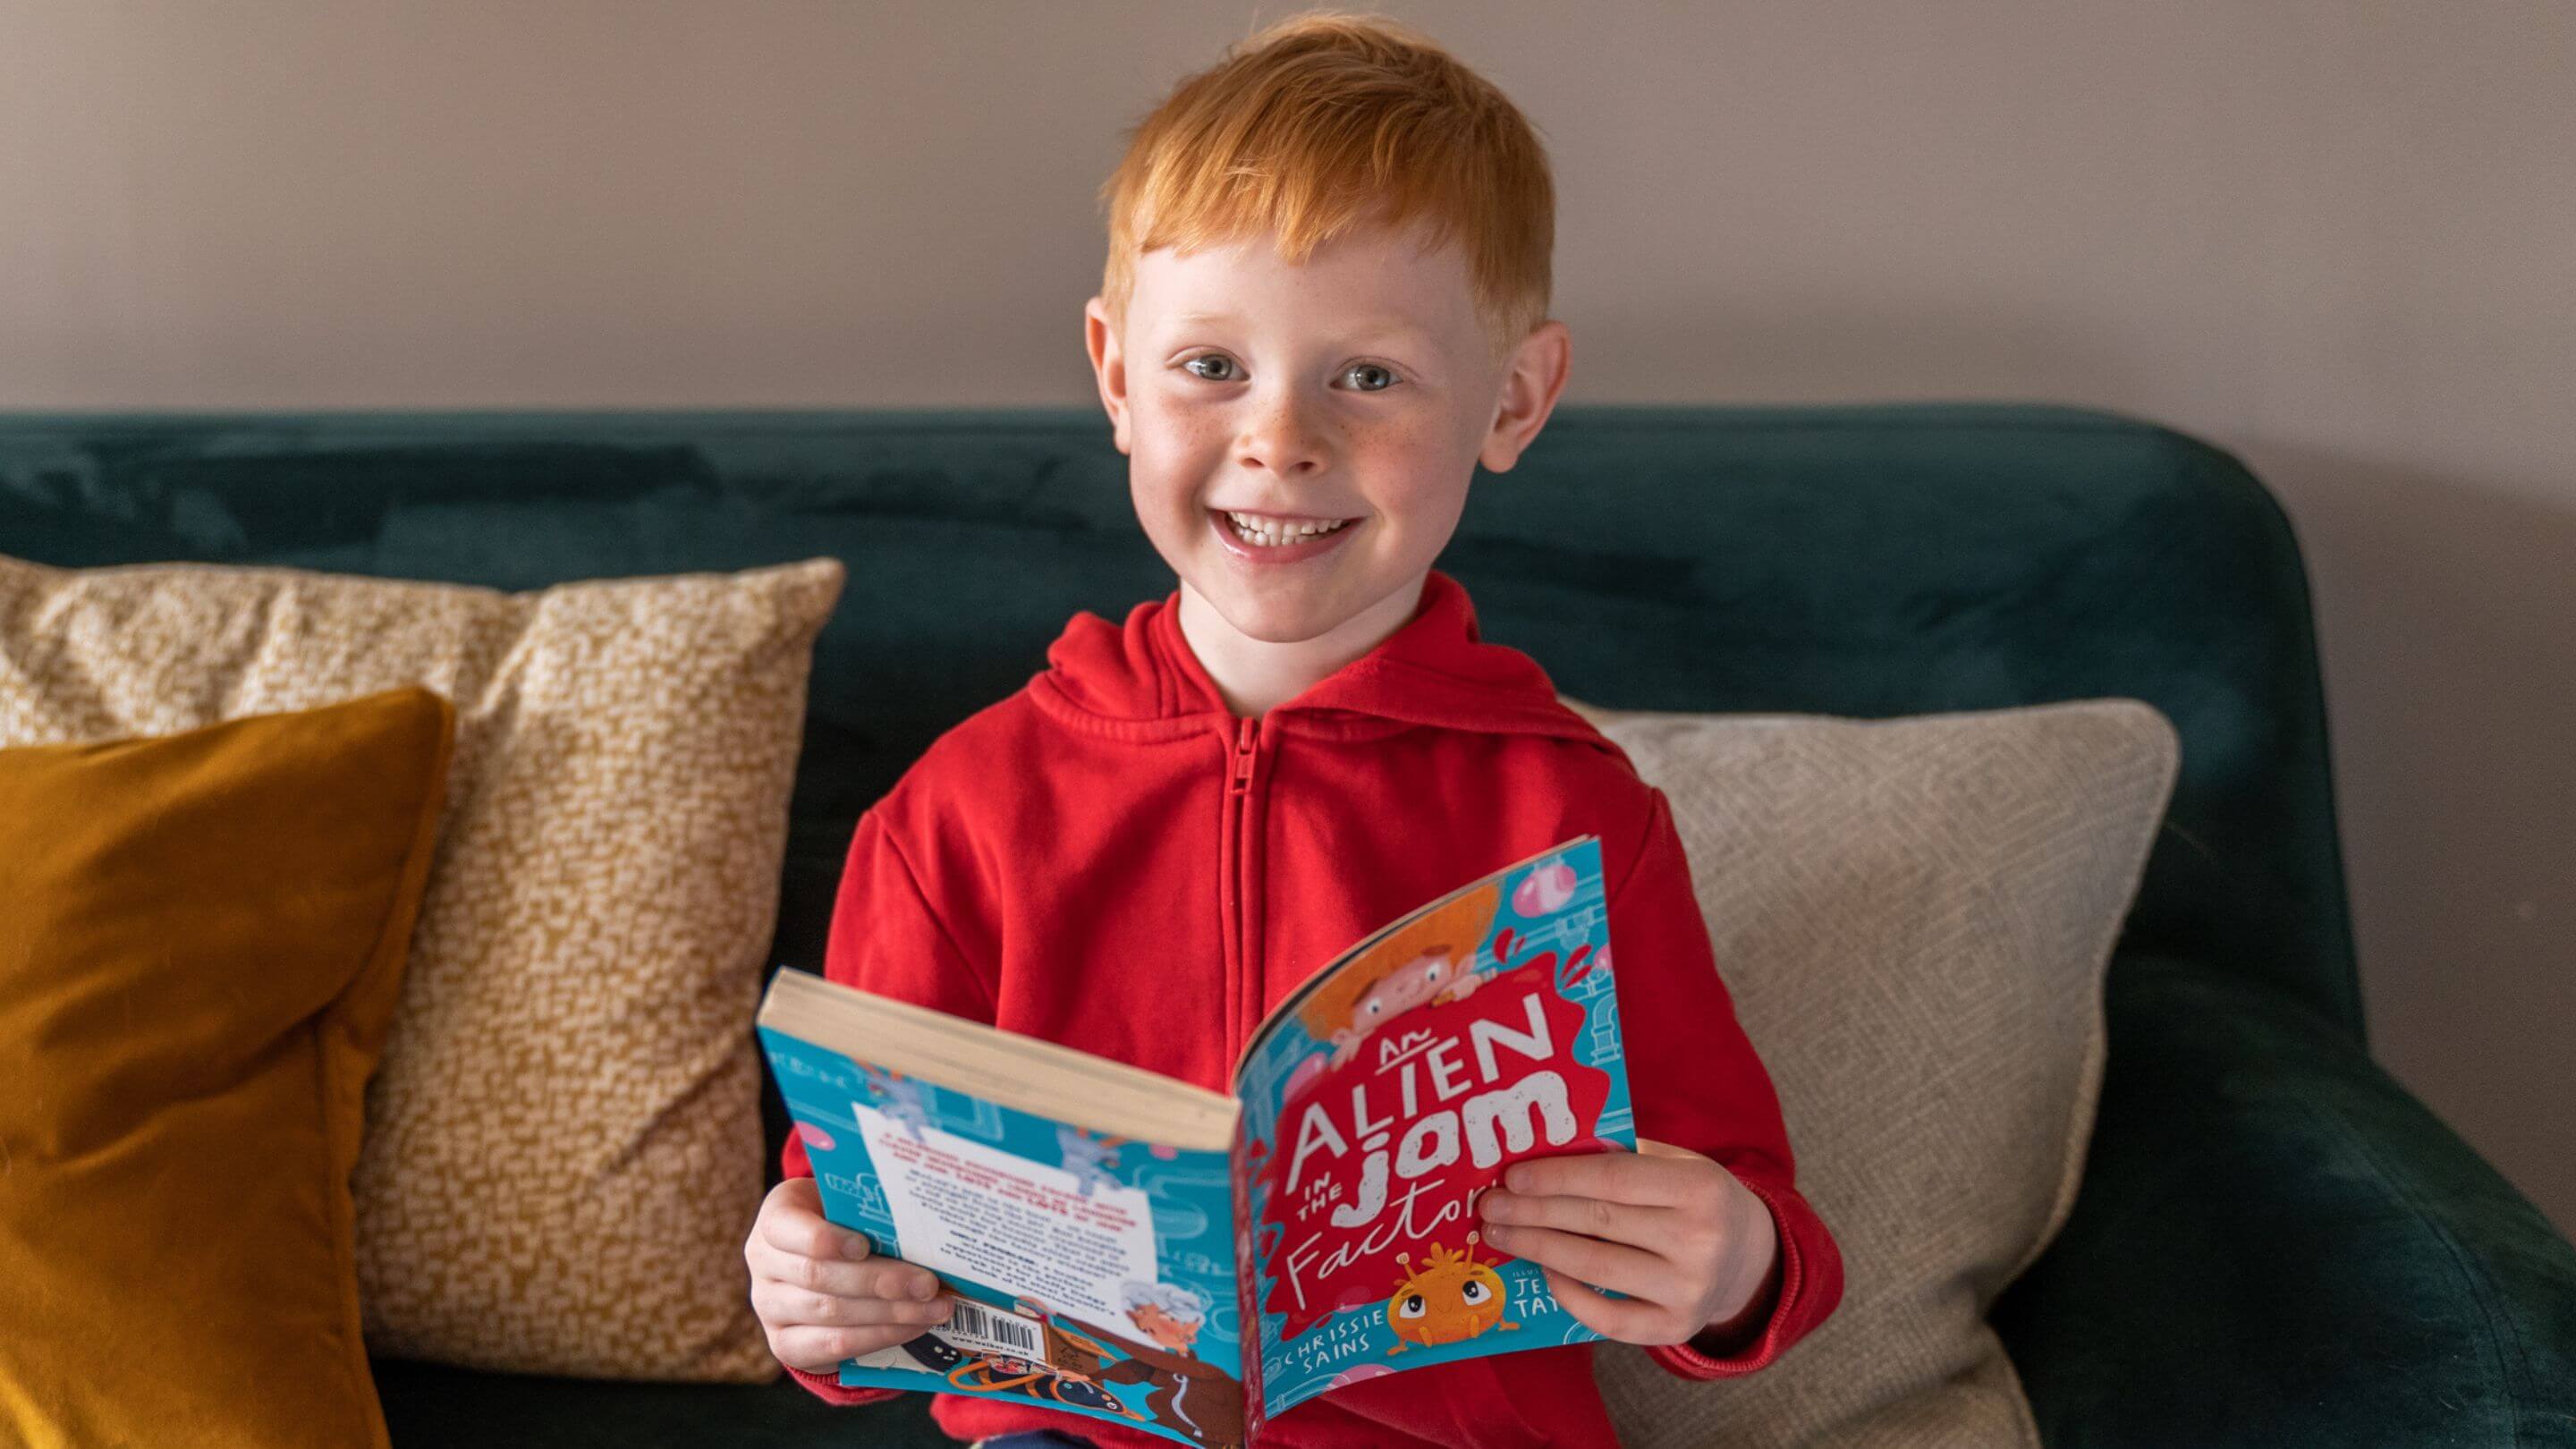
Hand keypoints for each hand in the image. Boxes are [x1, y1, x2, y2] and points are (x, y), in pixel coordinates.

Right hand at [745, 1177, 952, 1372]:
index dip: (825, 1239)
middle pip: (819, 1276)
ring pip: (830, 1314)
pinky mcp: (785, 1344)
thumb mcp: (847, 1207)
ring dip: (890, 1314)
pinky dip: (878, 1337)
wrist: (819, 1263)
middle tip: (928, 1284)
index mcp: (776, 1218)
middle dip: (880, 1282)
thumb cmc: (843, 1223)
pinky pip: (832, 1346)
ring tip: (934, 1308)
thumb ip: (870, 1213)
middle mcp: (763, 1263)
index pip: (786, 1229)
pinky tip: (912, 1327)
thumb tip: (930, 1228)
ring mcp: (769, 1307)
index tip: (865, 1245)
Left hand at [1475, 1138, 1779, 1350]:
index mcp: (1700, 1187)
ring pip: (1595, 1266)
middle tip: (1490, 1207)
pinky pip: (1607, 1316)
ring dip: (1537, 1249)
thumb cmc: (1694, 1198)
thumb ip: (1621, 1156)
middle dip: (1533, 1213)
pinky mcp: (1675, 1328)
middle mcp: (1701, 1240)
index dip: (1556, 1176)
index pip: (1613, 1177)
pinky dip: (1568, 1293)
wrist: (1747, 1257)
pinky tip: (1542, 1270)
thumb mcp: (1675, 1163)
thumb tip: (1542, 1152)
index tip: (1512, 1176)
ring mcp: (1689, 1290)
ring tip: (1500, 1235)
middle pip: (1597, 1222)